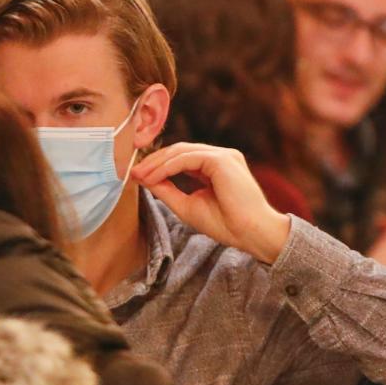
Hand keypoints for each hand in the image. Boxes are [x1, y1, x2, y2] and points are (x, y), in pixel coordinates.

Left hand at [131, 143, 290, 263]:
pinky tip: (154, 177)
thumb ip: (168, 190)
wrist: (251, 233)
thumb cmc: (226, 224)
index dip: (159, 165)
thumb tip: (145, 179)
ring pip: (181, 151)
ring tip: (140, 175)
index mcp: (216, 167)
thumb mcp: (187, 205)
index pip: (182, 158)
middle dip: (154, 160)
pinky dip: (168, 166)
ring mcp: (223, 155)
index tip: (138, 176)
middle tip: (134, 172)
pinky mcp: (222, 160)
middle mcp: (221, 157)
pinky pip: (188, 158)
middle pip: (179, 150)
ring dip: (158, 162)